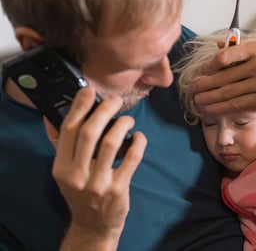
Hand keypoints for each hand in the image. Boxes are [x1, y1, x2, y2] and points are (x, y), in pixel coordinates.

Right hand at [44, 86, 146, 249]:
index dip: (79, 106)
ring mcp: (98, 183)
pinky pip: (131, 159)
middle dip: (104, 110)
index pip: (68, 130)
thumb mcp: (65, 173)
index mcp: (61, 167)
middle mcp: (77, 175)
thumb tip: (55, 117)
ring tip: (128, 119)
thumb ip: (62, 147)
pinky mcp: (118, 189)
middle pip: (89, 132)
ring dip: (122, 124)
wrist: (93, 225)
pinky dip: (138, 143)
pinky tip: (139, 137)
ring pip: (110, 143)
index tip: (89, 90)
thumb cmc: (81, 194)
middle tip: (116, 100)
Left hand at [190, 37, 255, 116]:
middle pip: (223, 76)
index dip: (210, 65)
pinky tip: (212, 109)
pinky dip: (222, 107)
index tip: (203, 70)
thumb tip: (219, 45)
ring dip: (210, 97)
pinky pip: (237, 103)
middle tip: (192, 88)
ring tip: (198, 100)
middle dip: (205, 84)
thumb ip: (244, 44)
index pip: (226, 56)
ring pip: (228, 92)